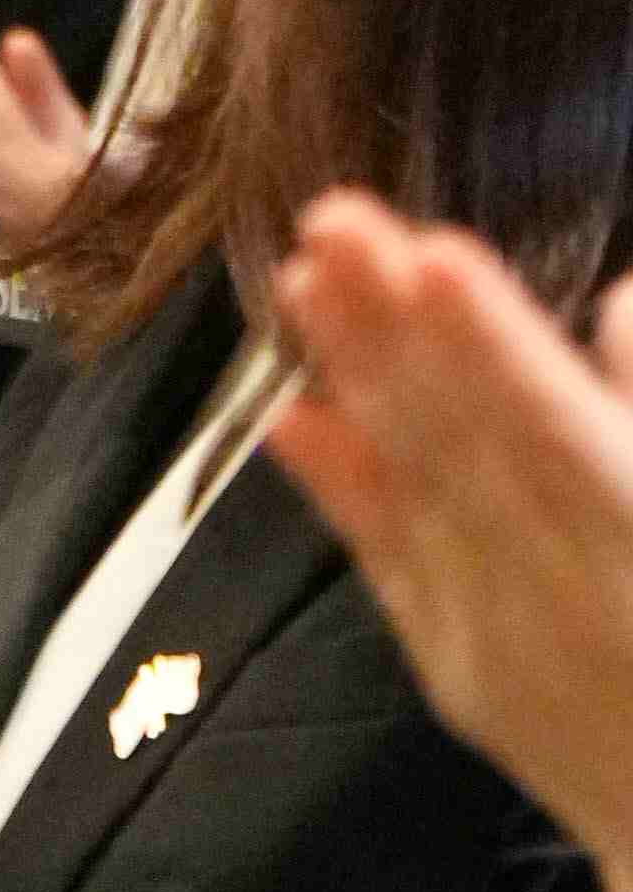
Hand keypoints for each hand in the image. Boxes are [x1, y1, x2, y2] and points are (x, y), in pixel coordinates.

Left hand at [273, 193, 632, 891]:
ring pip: (419, 491)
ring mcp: (503, 640)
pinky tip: (292, 420)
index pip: (563, 435)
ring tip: (304, 279)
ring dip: (357, 383)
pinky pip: (393, 572)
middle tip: (332, 219)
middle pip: (471, 445)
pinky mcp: (460, 672)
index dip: (499, 347)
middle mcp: (568, 598)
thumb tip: (621, 302)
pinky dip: (342, 494)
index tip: (437, 255)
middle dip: (399, 330)